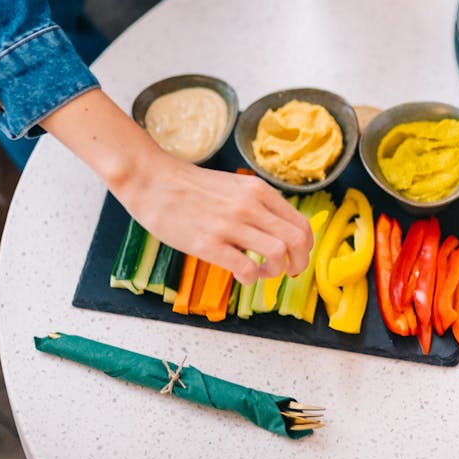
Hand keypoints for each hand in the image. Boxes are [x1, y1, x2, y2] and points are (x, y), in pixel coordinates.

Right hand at [41, 89, 312, 283]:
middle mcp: (250, 206)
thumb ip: (258, 204)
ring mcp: (230, 225)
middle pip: (297, 240)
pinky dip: (251, 278)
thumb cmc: (192, 187)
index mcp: (259, 191)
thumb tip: (278, 230)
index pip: (301, 223)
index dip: (306, 247)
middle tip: (288, 272)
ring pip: (278, 254)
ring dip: (275, 271)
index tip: (297, 257)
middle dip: (299, 263)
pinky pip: (247, 268)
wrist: (152, 180)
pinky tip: (241, 275)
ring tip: (261, 272)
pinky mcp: (209, 243)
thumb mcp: (235, 186)